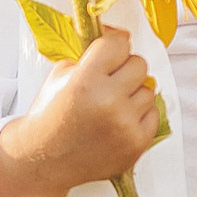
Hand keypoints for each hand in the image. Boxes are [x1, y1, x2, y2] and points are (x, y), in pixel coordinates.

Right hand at [0, 27, 158, 196]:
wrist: (44, 159)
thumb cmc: (51, 114)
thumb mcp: (61, 74)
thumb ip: (92, 54)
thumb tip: (123, 36)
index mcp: (86, 80)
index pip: (119, 44)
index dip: (113, 47)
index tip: (108, 53)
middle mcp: (108, 102)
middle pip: (139, 64)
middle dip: (124, 69)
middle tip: (109, 81)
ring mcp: (124, 125)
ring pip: (149, 89)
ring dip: (132, 93)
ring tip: (110, 105)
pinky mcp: (136, 144)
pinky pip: (152, 114)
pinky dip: (138, 115)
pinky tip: (117, 121)